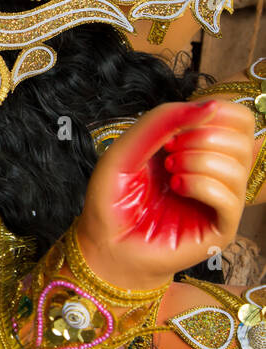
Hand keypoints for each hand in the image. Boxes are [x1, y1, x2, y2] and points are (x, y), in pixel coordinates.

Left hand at [80, 99, 253, 289]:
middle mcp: (217, 172)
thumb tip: (211, 105)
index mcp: (200, 148)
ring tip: (170, 172)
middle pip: (244, 137)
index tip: (176, 130)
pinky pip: (231, 197)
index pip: (239, 118)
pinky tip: (177, 188)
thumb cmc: (114, 197)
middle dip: (202, 136)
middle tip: (168, 152)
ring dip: (197, 161)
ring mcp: (222, 200)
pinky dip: (200, 185)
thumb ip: (162, 121)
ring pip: (238, 166)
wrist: (103, 243)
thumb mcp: (127, 148)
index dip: (214, 113)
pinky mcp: (221, 228)